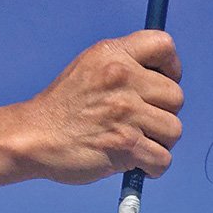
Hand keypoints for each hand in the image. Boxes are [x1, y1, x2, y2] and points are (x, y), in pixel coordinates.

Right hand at [16, 31, 183, 183]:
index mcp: (113, 55)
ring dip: (161, 142)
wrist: (35, 136)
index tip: (161, 84)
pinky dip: (153, 167)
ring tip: (137, 143)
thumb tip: (163, 77)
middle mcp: (121, 79)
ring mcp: (125, 112)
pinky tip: (136, 163)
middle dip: (165, 114)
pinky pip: (164, 159)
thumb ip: (124, 66)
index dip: (171, 68)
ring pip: (174, 130)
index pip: (163, 45)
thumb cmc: (66, 107)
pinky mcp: (126, 145)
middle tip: (142, 123)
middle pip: (176, 96)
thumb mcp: (90, 67)